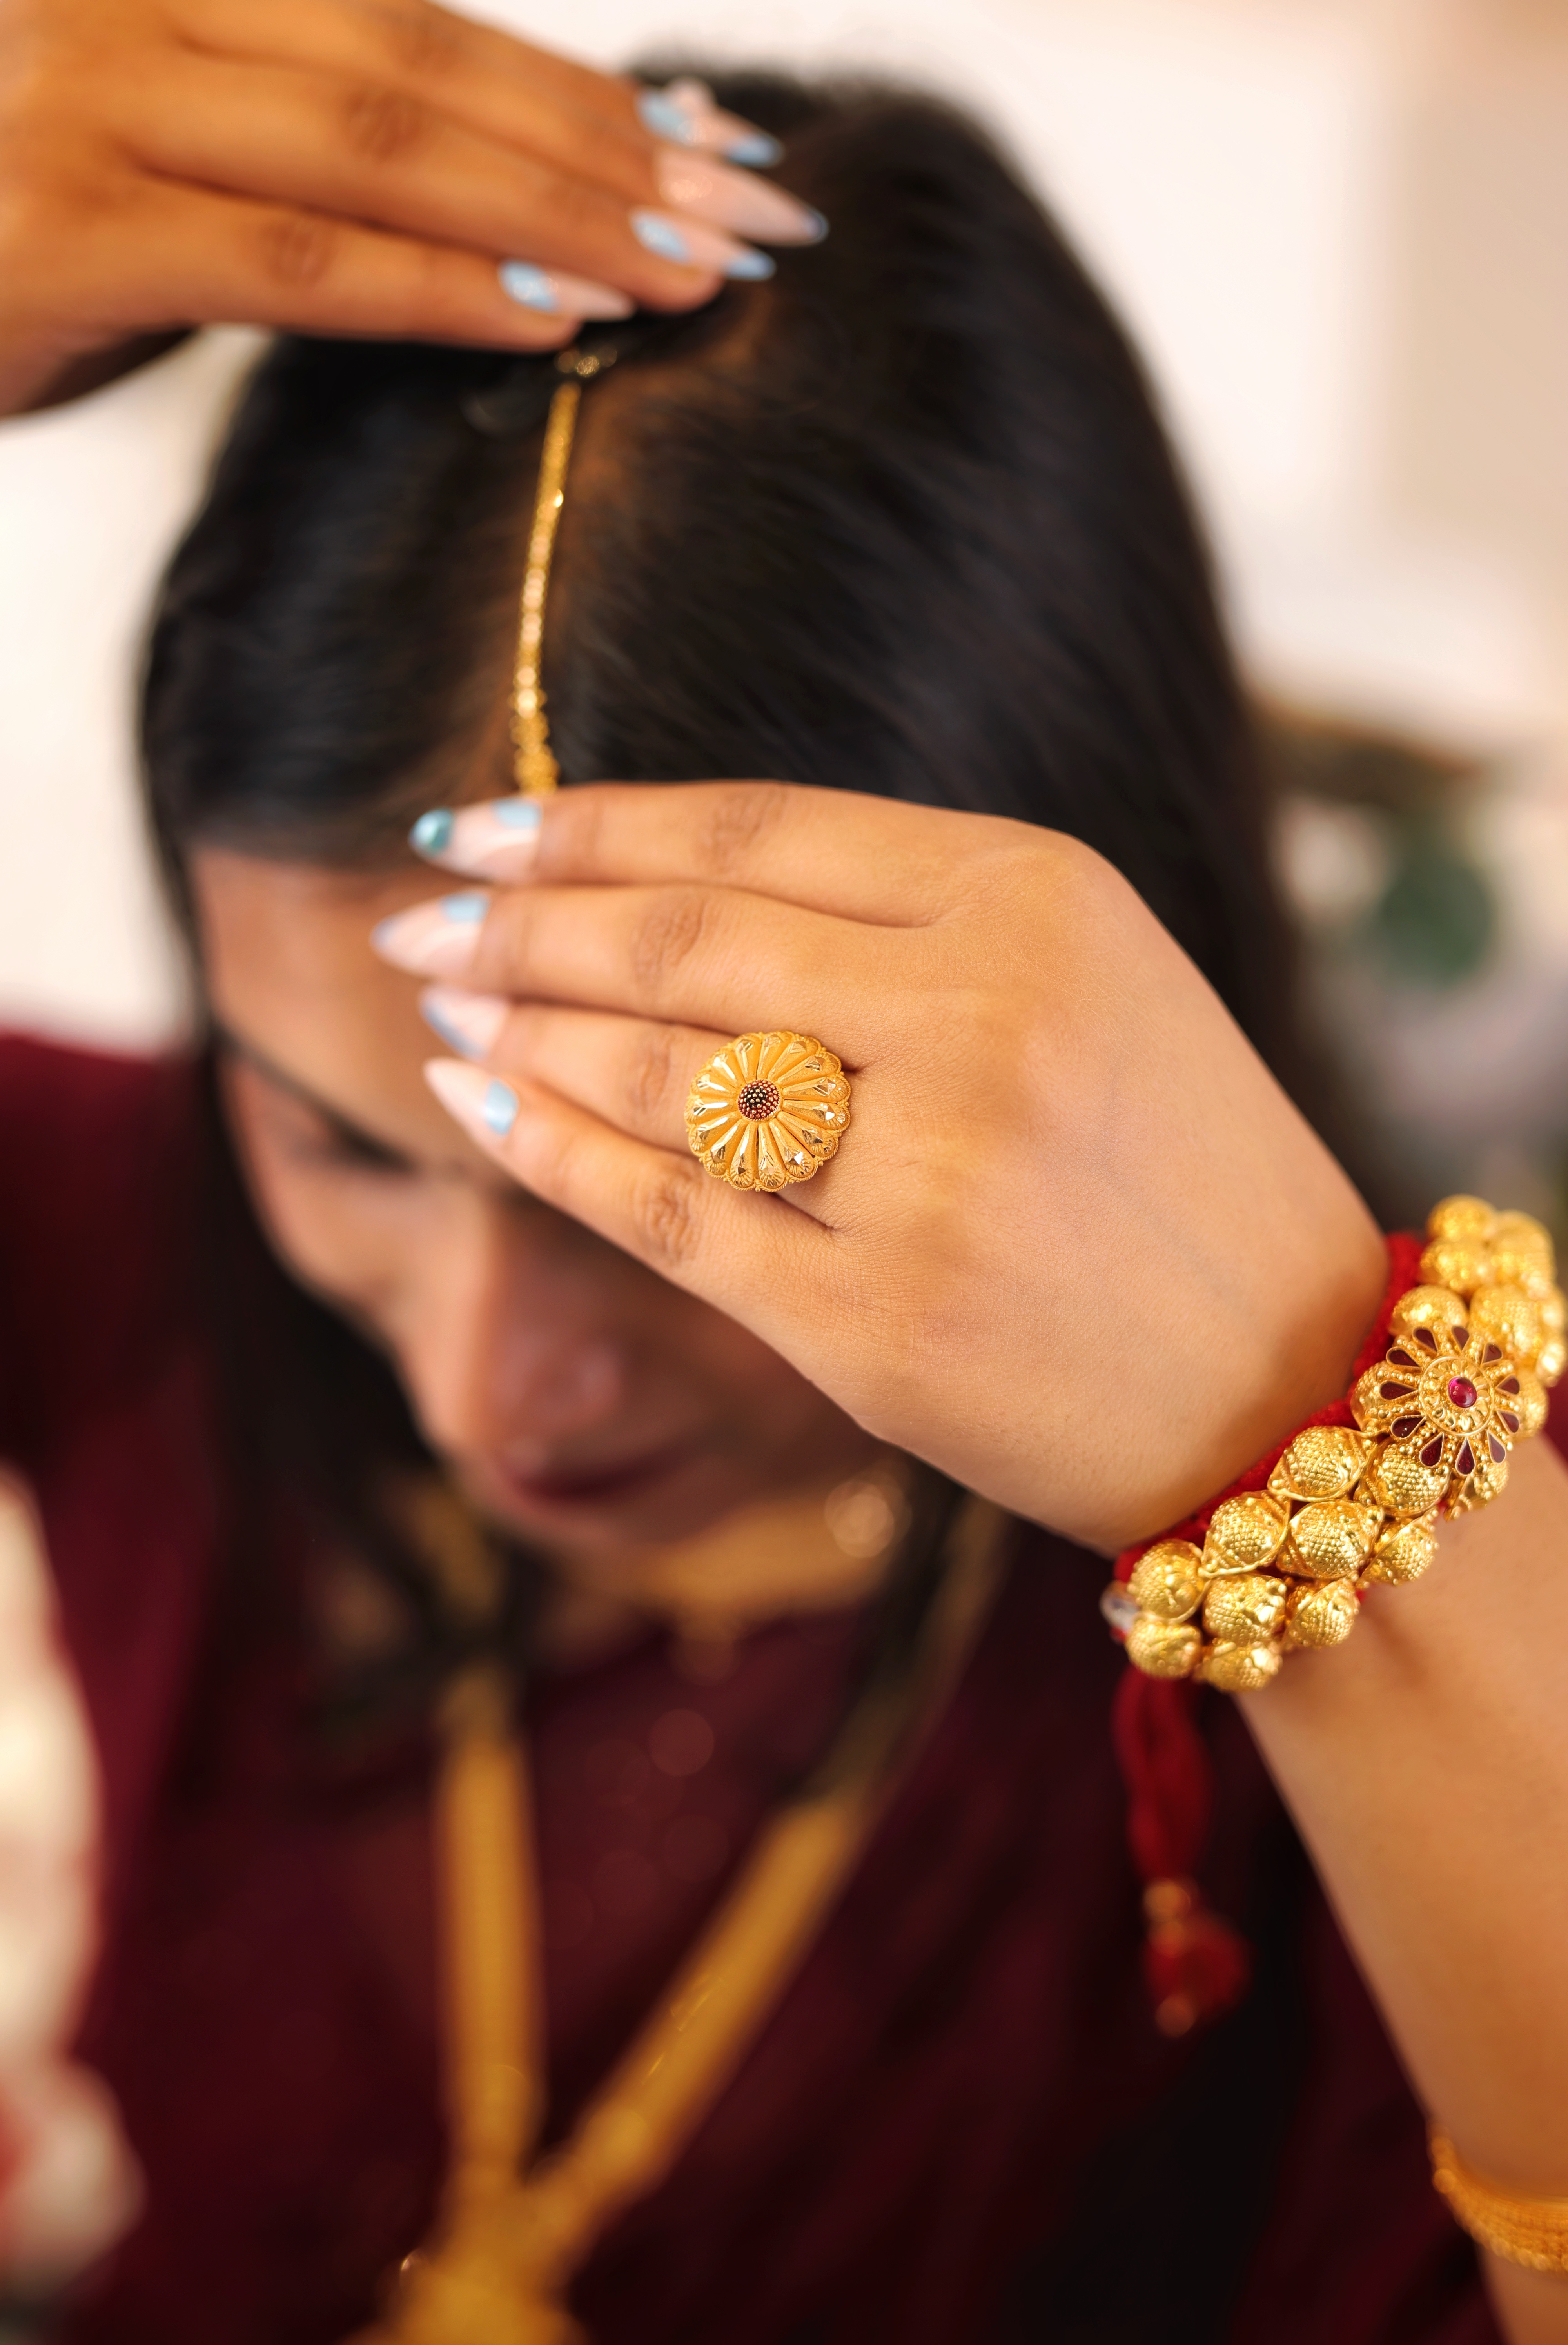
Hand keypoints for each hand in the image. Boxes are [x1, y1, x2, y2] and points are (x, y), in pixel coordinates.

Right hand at [0, 0, 817, 413]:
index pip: (422, 24)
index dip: (583, 89)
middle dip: (613, 146)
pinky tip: (557, 317)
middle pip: (425, 68)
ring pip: (380, 148)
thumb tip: (520, 178)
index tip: (718, 143)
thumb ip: (318, 137)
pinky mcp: (67, 228)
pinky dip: (440, 288)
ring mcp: (92, 104)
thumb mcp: (168, 142)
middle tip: (754, 214)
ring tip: (692, 270)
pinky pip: (297, 261)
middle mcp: (134, 6)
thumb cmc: (23, 214)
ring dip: (559, 214)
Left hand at [373, 783, 1386, 1551]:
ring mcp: (927, 1175)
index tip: (473, 826)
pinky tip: (479, 1111)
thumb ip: (905, 922)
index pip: (748, 831)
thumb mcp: (1086, 979)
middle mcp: (982, 1018)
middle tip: (419, 920)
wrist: (1292, 1383)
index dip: (583, 825)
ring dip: (518, 1033)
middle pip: (678, 942)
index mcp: (1038, 901)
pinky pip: (661, 1216)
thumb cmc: (1176, 1169)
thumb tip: (661, 888)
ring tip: (445, 1010)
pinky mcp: (872, 1323)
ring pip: (655, 1075)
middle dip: (517, 925)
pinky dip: (549, 1155)